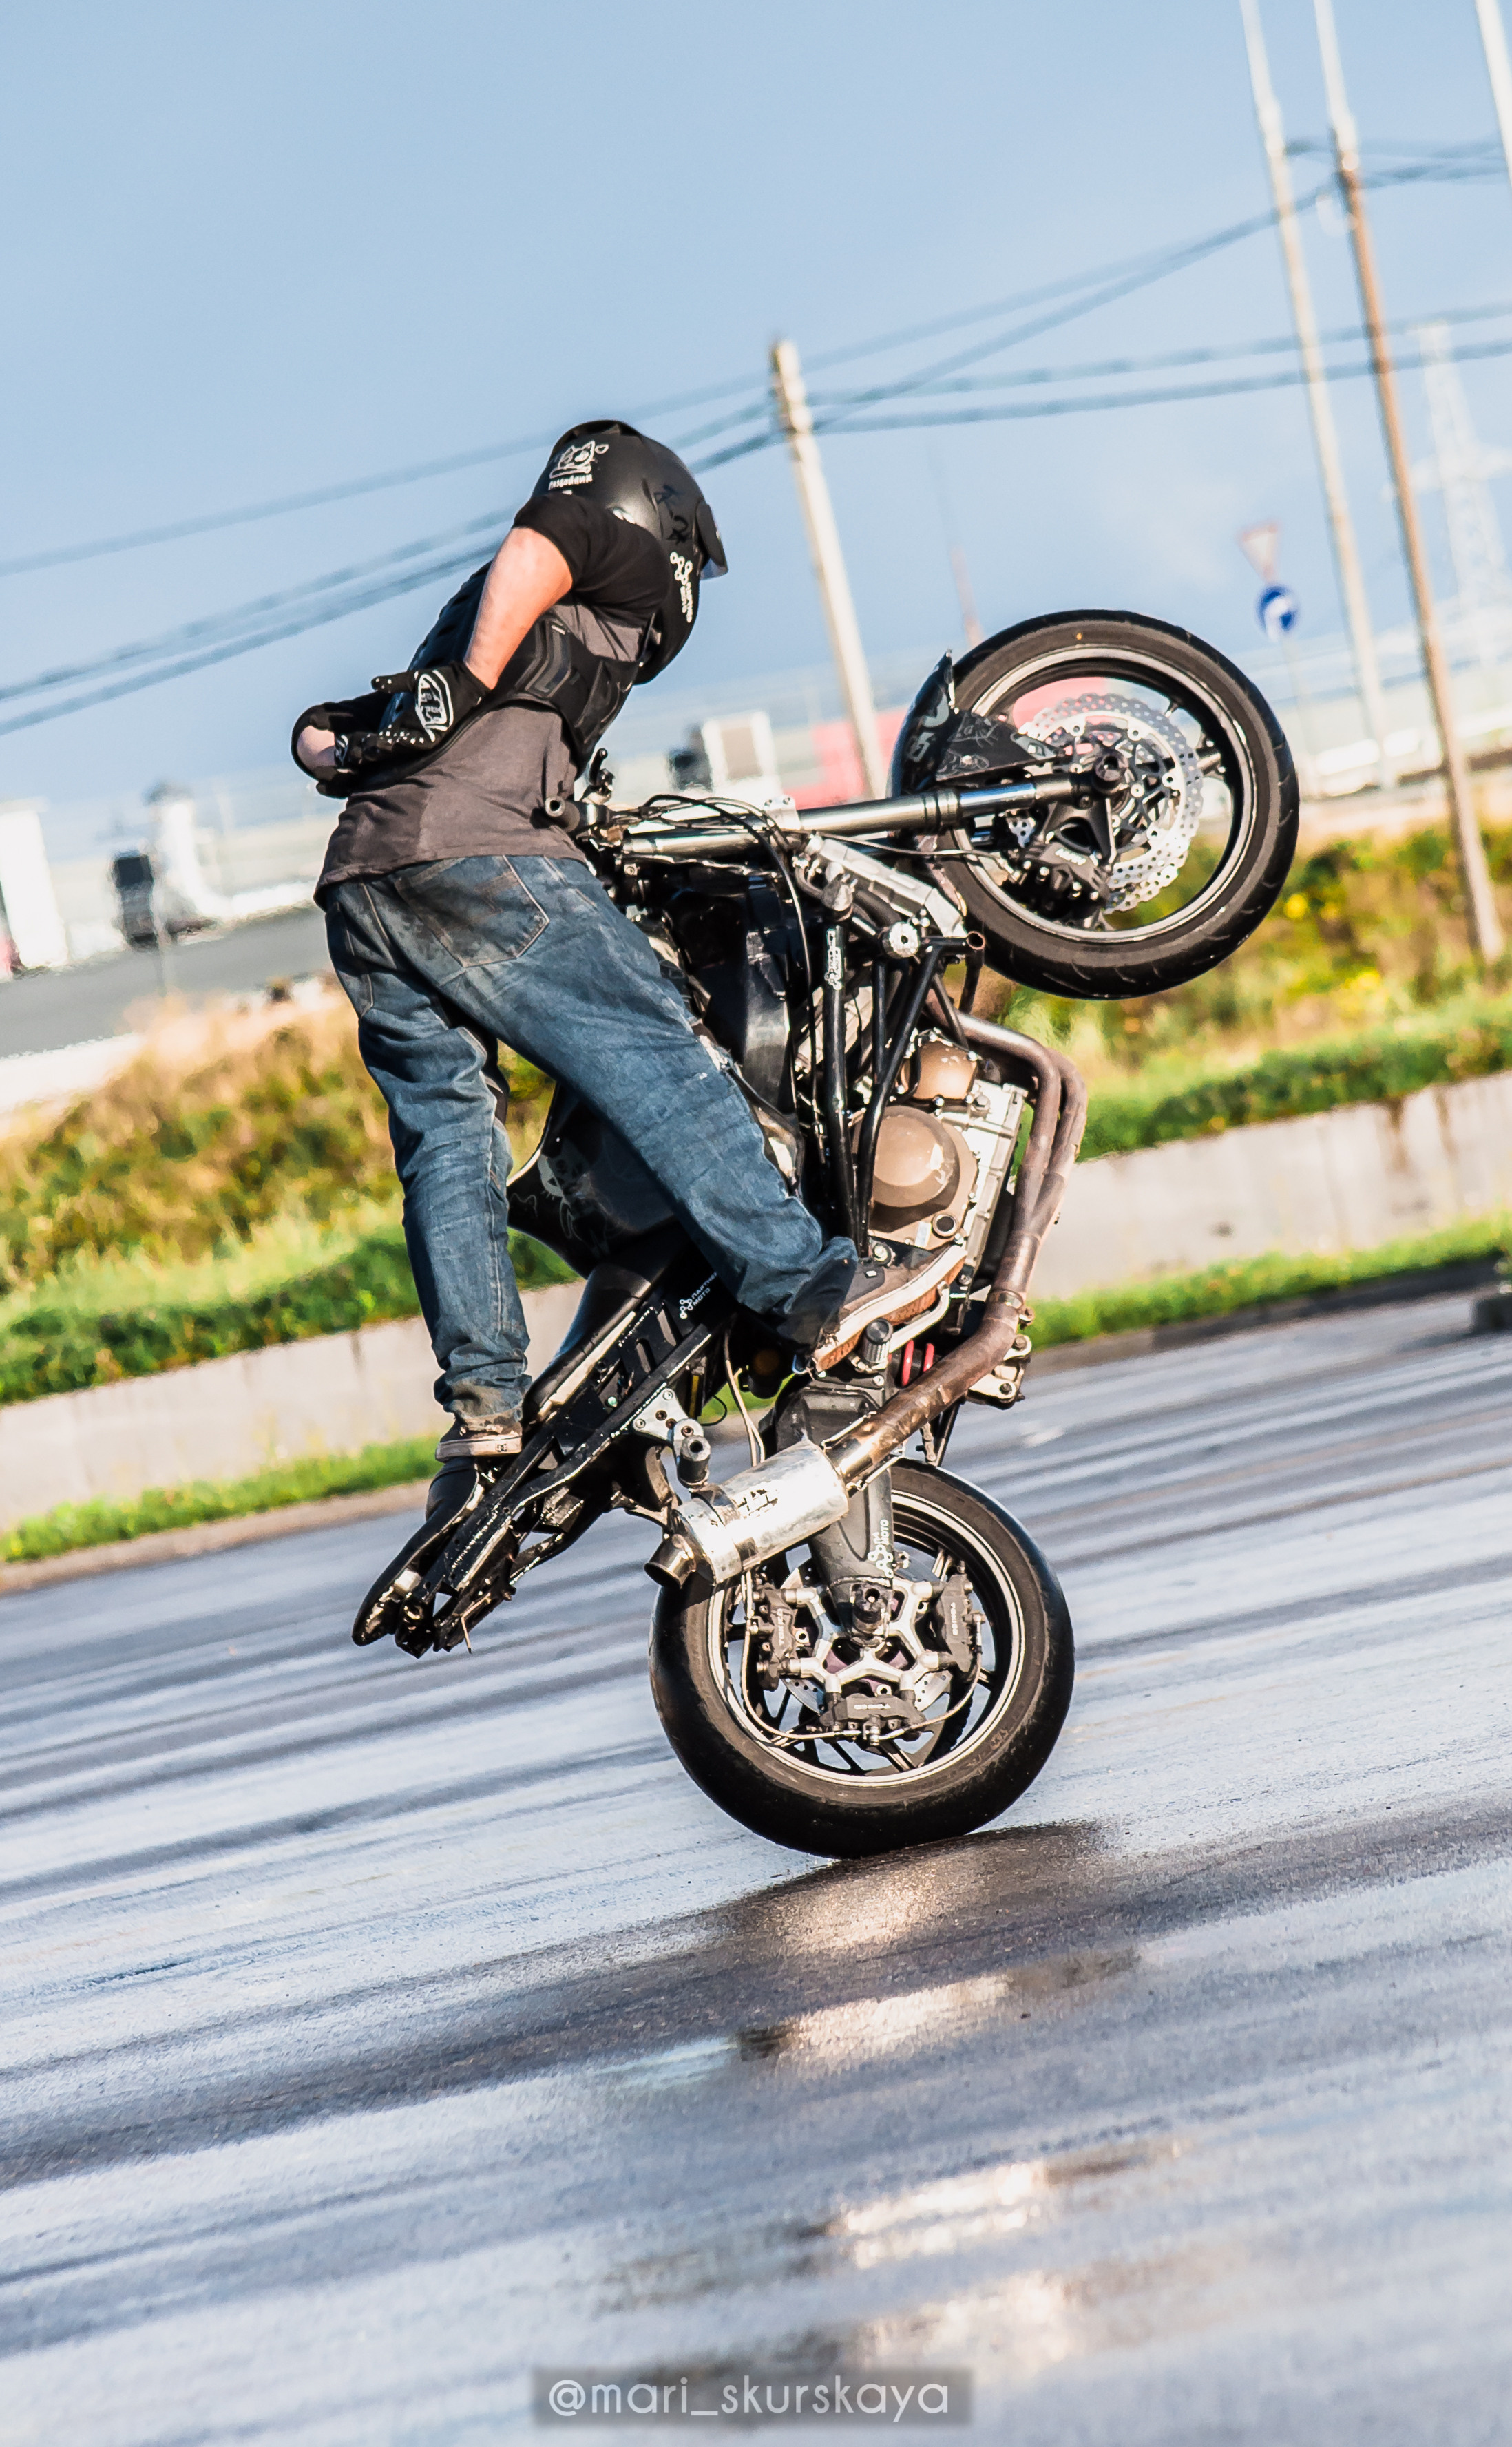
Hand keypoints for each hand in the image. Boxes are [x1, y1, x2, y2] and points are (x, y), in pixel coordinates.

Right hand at [368, 660, 489, 746]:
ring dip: (392, 747)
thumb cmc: (441, 681)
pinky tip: (399, 741)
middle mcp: (416, 728)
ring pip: (406, 746)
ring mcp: (427, 732)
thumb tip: (374, 683)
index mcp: (409, 720)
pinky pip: (423, 742)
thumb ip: (394, 683)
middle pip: (394, 743)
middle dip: (380, 747)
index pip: (388, 733)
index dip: (375, 738)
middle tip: (365, 750)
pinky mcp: (439, 732)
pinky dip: (411, 743)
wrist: (462, 679)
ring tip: (378, 747)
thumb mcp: (412, 681)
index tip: (361, 741)